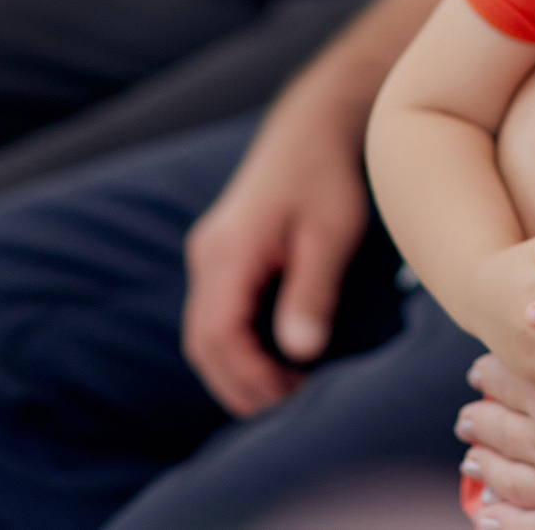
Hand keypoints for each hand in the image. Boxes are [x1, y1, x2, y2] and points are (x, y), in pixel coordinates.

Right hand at [181, 85, 374, 417]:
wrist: (312, 125)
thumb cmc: (328, 176)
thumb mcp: (331, 233)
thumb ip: (312, 291)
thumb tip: (300, 353)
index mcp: (230, 251)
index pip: (219, 335)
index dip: (248, 377)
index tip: (289, 399)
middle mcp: (208, 255)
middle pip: (203, 342)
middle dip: (238, 384)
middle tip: (286, 410)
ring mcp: (209, 253)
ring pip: (205, 331)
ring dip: (236, 368)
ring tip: (285, 391)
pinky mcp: (220, 253)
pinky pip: (215, 313)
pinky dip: (236, 345)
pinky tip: (274, 357)